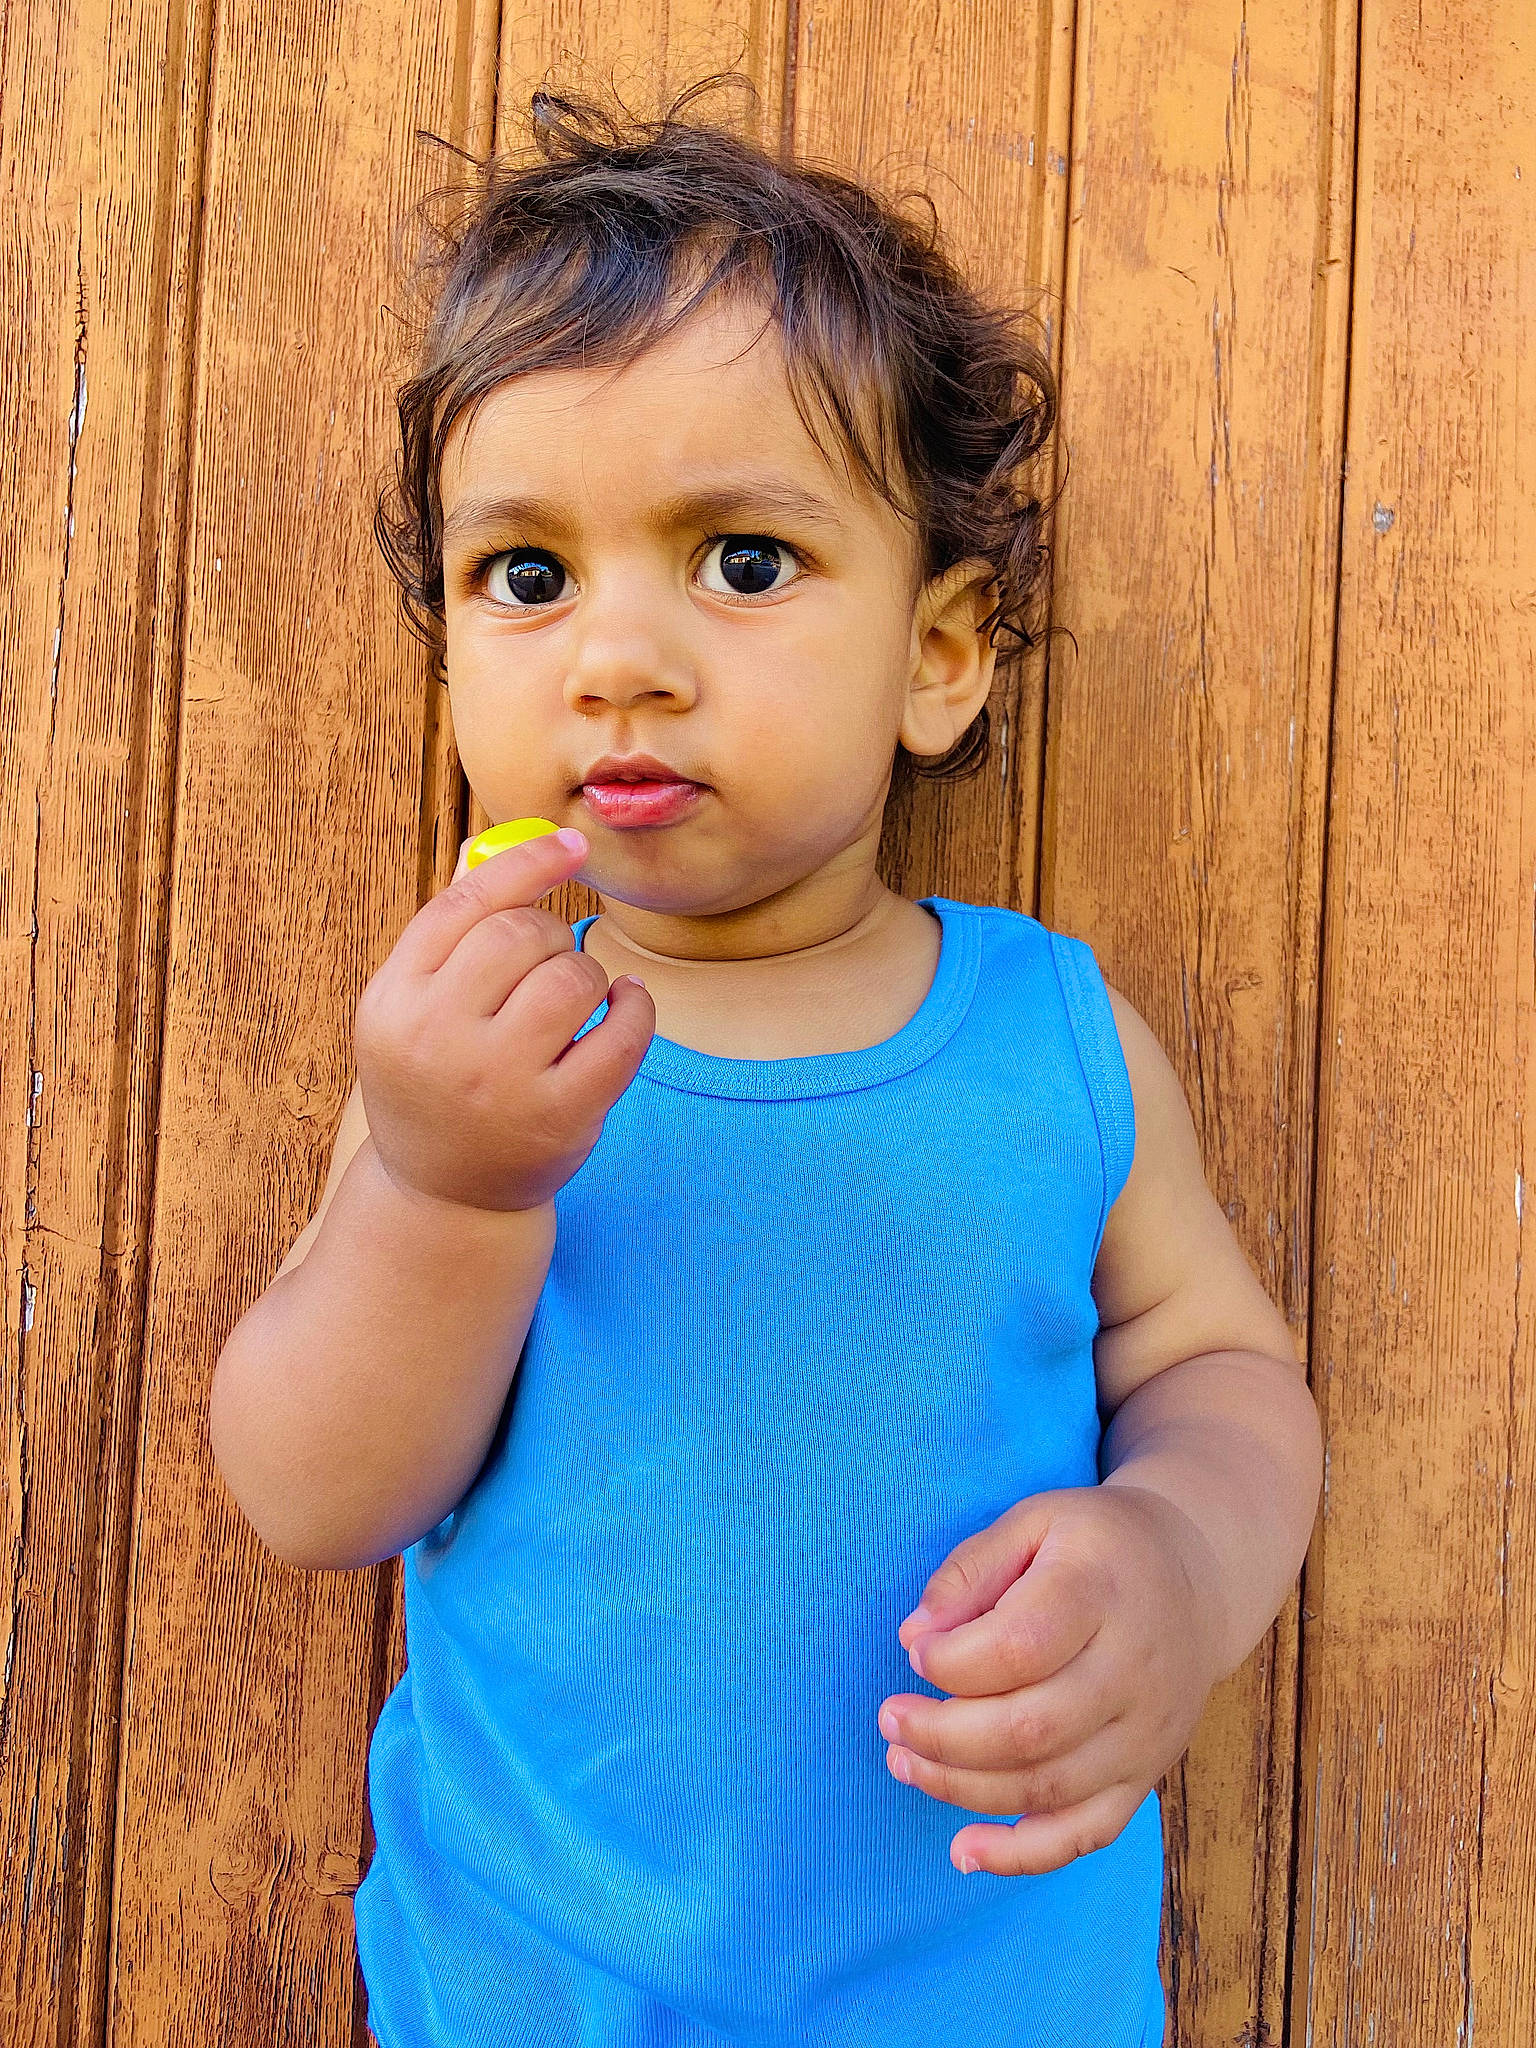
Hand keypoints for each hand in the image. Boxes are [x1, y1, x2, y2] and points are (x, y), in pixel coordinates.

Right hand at [353, 826, 653, 1211]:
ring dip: (588, 973)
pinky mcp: (559, 1117)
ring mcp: (500, 1082)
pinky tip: (624, 1006)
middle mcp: (438, 1038)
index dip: (525, 863)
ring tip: (576, 997)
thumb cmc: (434, 1082)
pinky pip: (621, 1035)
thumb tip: (501, 846)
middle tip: (547, 963)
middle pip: (518, 934)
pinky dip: (635, 1008)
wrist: (443, 1195)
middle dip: (548, 935)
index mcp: (393, 1001)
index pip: (463, 904)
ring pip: (572, 977)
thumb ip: (448, 935)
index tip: (571, 844)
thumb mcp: (411, 1009)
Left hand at [878, 1484, 1225, 1875]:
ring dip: (962, 1789)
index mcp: (1100, 1592)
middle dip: (942, 1735)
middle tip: (891, 1719)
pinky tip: (964, 1850)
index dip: (952, 1662)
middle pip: (1030, 1729)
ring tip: (904, 1762)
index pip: (1019, 1646)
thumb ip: (969, 1570)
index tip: (916, 1651)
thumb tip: (914, 1636)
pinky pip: (1087, 1833)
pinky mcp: (1146, 1775)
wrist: (1196, 1578)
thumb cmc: (1095, 1546)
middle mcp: (1132, 1670)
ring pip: (1048, 1787)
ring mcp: (1144, 1733)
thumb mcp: (1033, 1520)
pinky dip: (1022, 1855)